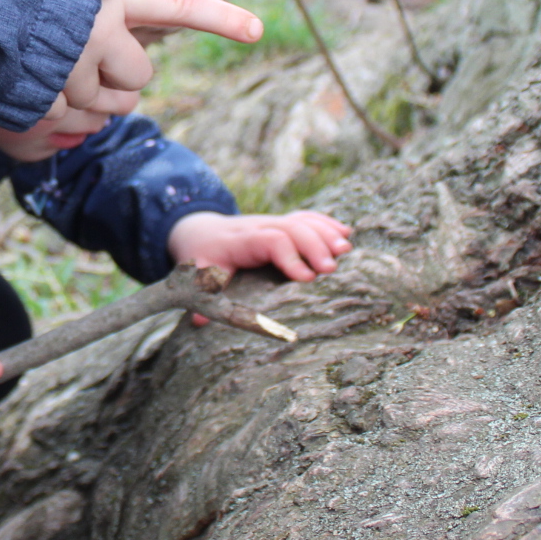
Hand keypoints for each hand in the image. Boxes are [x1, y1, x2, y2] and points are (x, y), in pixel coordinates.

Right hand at [53, 0, 260, 118]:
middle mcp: (100, 26)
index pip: (179, 4)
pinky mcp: (47, 96)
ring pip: (102, 105)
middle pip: (140, 77)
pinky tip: (22, 76)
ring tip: (41, 61)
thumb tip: (132, 86)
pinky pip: (61, 118)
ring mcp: (73, 63)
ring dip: (75, 94)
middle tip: (76, 54)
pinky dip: (43, 104)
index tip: (256, 30)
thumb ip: (109, 6)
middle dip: (114, 78)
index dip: (219, 17)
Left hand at [168, 211, 351, 282]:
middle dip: (313, 246)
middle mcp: (256, 226)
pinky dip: (326, 223)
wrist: (198, 230)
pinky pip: (305, 218)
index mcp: (237, 241)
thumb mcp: (194, 277)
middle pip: (290, 227)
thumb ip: (199, 296)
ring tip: (346, 250)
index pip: (268, 240)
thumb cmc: (202, 258)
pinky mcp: (280, 222)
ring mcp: (270, 221)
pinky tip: (347, 233)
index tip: (306, 279)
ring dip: (325, 233)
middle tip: (331, 270)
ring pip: (301, 220)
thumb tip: (198, 321)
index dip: (289, 256)